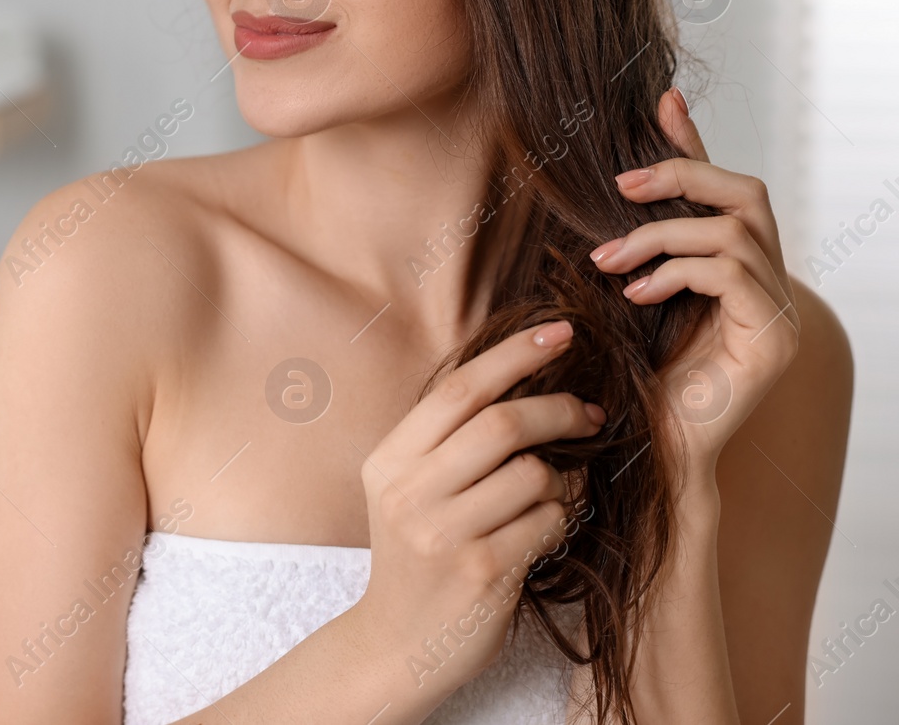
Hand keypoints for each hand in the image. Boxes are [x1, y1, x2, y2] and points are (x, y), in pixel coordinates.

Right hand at [352, 323, 603, 701]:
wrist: (397, 644)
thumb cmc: (418, 557)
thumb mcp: (407, 491)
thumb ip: (446, 441)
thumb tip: (520, 375)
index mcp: (388, 461)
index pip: (458, 388)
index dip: (514, 353)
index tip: (560, 332)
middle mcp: (408, 492)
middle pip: (502, 423)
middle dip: (559, 409)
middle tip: (590, 412)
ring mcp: (443, 534)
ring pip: (534, 474)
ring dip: (563, 477)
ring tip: (556, 490)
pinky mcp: (481, 573)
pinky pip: (548, 522)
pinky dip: (562, 518)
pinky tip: (547, 529)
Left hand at [588, 87, 799, 473]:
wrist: (652, 448)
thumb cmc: (635, 375)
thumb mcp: (629, 292)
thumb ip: (634, 244)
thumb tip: (612, 183)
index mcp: (740, 267)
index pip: (728, 187)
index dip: (696, 142)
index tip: (660, 103)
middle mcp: (770, 283)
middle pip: (748, 194)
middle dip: (684, 174)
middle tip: (620, 186)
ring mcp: (779, 312)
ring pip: (734, 232)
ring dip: (661, 235)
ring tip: (608, 261)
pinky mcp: (772, 340)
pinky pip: (730, 275)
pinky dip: (677, 272)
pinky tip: (636, 294)